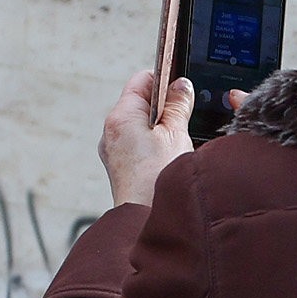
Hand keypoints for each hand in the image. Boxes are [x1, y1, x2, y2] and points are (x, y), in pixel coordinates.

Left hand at [102, 71, 193, 207]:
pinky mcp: (121, 168)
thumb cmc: (158, 178)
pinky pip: (138, 146)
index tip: (182, 89)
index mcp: (120, 117)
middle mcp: (111, 132)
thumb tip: (181, 85)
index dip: (165, 80)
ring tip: (178, 142)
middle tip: (185, 118)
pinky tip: (169, 158)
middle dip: (165, 107)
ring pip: (141, 126)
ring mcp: (114, 151)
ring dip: (161, 128)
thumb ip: (179, 105)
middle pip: (142, 103)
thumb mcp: (176, 133)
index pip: (142, 80)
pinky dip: (154, 146)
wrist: (146, 217)